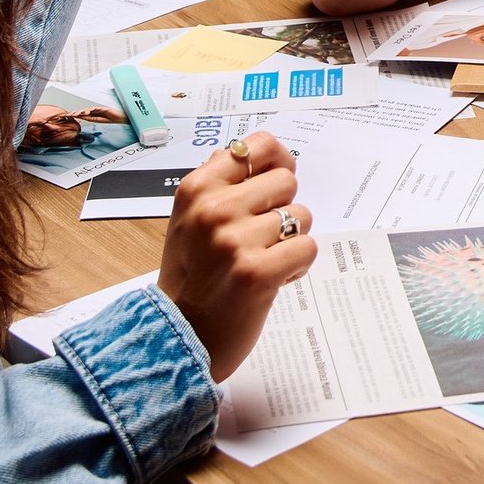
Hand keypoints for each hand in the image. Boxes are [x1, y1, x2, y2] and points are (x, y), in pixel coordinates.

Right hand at [157, 132, 316, 383]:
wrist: (176, 338)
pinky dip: (297, 266)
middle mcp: (213, 209)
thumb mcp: (189, 219)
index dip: (278, 161)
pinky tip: (272, 280)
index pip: (259, 145)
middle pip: (286, 181)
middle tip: (259, 239)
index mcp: (196, 189)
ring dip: (289, 241)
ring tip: (261, 262)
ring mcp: (233, 241)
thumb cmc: (190, 278)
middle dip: (282, 208)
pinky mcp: (256, 273)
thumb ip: (221, 184)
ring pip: (300, 217)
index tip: (276, 182)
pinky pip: (307, 248)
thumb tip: (262, 153)